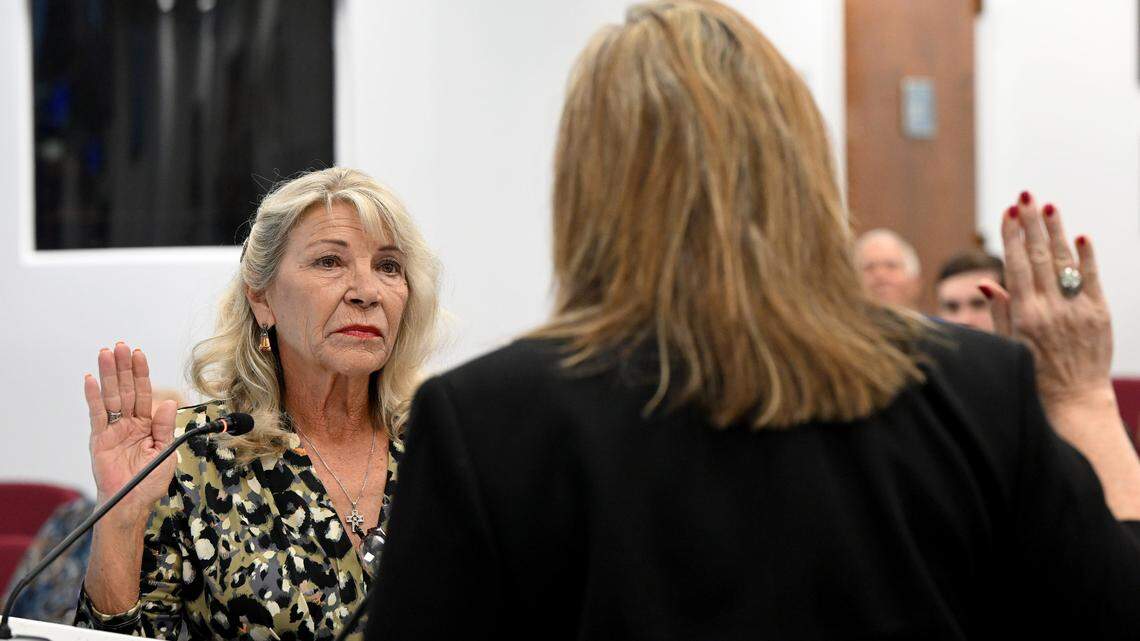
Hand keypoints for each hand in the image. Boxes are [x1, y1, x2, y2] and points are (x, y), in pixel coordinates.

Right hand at [84, 342, 177, 522]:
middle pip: (125, 390)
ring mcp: (113, 429)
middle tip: (119, 345)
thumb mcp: (165, 452)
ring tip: (105, 354)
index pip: (143, 393)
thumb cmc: (149, 481)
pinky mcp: (99, 439)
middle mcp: (129, 423)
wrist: (131, 503)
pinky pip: (97, 414)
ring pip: (110, 397)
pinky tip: (91, 379)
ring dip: (108, 375)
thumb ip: (165, 427)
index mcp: (147, 424)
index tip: (138, 353)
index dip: (141, 373)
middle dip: (123, 367)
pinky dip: (93, 397)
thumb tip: (170, 403)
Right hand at [979, 193, 1113, 413]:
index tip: (1007, 212)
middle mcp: (1052, 309)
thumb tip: (986, 283)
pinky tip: (1080, 237)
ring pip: (1064, 262)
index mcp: (1025, 316)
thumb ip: (1000, 312)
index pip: (1016, 265)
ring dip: (1055, 232)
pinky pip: (1092, 279)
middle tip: (1025, 197)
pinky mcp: (1100, 315)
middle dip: (1031, 224)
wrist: (1074, 402)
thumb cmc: (1034, 377)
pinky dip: (1087, 257)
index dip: (1011, 236)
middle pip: (1039, 256)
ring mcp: (1078, 310)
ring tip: (1048, 207)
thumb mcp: (1008, 346)